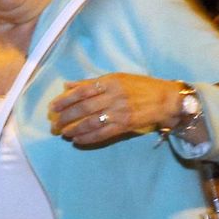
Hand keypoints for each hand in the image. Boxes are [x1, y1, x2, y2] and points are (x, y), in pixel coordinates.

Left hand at [48, 73, 180, 147]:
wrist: (165, 100)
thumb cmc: (140, 86)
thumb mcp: (117, 78)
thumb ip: (91, 83)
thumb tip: (67, 86)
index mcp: (110, 82)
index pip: (81, 92)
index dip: (65, 100)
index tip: (52, 107)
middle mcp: (114, 97)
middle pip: (83, 108)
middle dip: (66, 117)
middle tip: (54, 124)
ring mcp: (119, 112)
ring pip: (90, 122)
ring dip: (74, 129)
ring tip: (63, 133)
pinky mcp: (125, 126)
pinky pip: (102, 134)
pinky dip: (87, 138)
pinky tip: (77, 140)